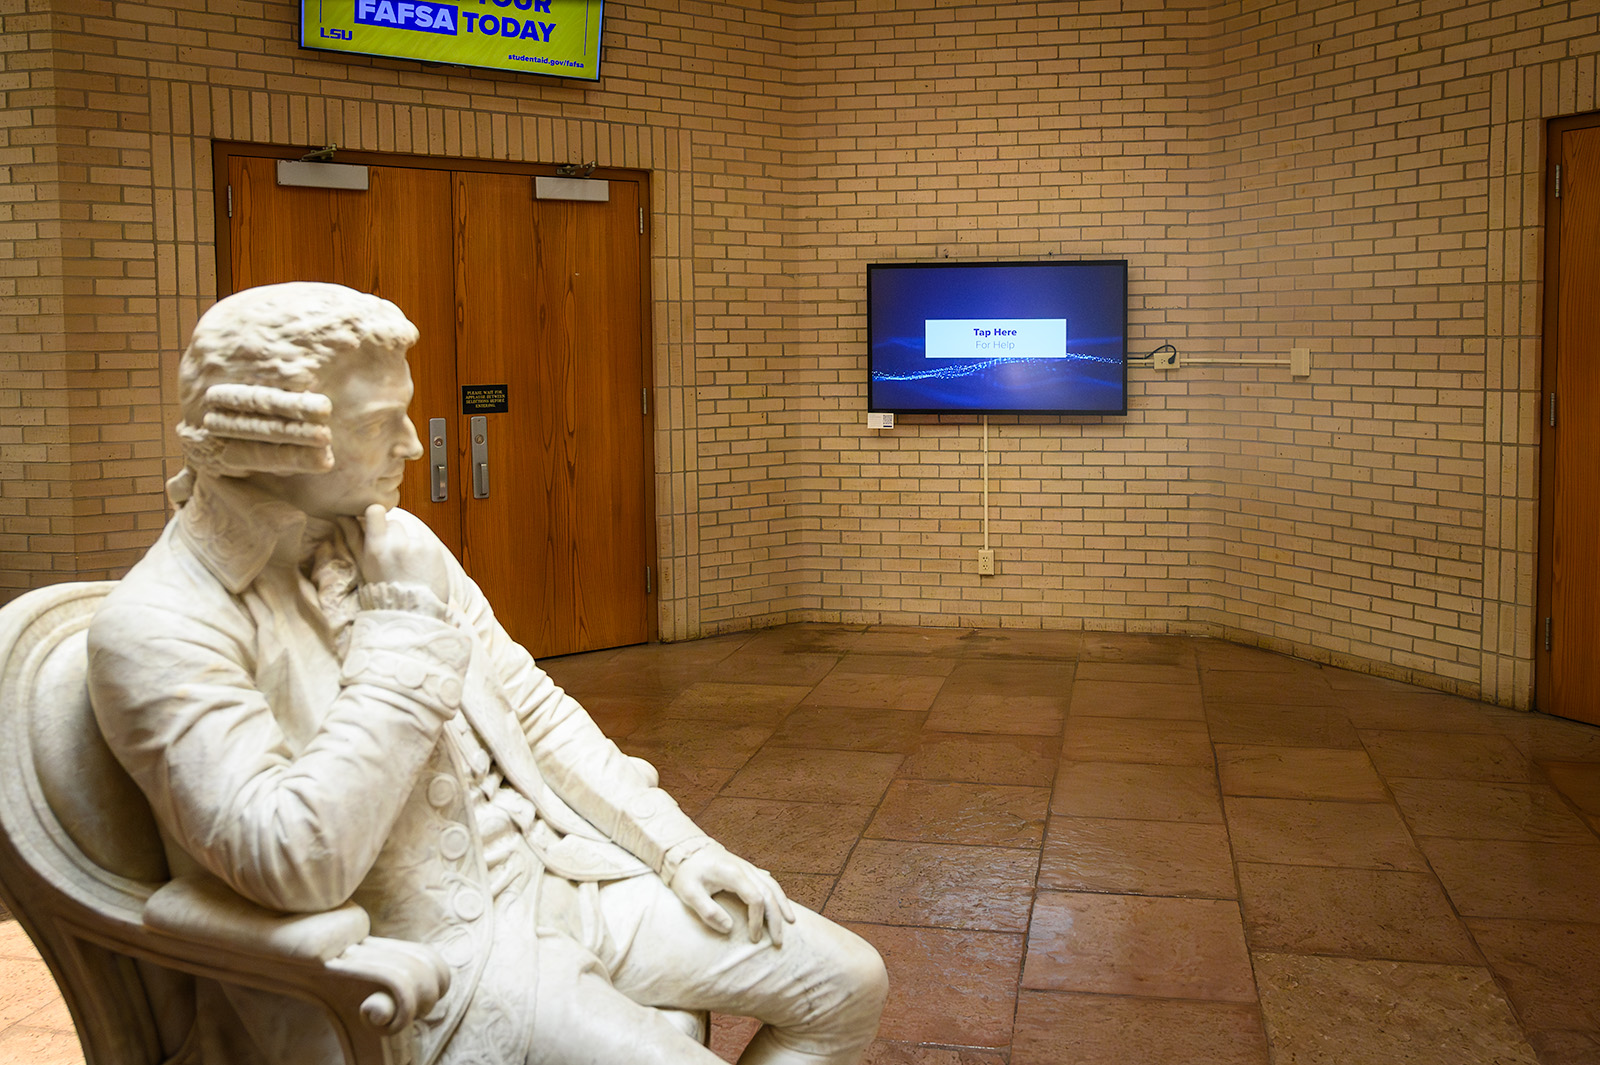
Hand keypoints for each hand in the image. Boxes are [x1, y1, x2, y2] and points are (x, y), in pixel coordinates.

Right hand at [354, 504, 448, 602]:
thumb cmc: (383, 589)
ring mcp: (417, 546)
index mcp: (376, 547)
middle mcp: (397, 544)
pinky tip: (420, 568)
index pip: (375, 511)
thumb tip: (343, 516)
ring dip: (410, 544)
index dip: (376, 516)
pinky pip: (426, 541)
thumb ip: (354, 538)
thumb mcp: (364, 565)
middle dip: (394, 535)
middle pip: (394, 523)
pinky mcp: (434, 550)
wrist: (411, 611)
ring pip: (411, 533)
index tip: (377, 526)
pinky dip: (424, 552)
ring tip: (408, 566)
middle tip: (394, 557)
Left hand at [670, 843, 795, 945]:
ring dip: (782, 904)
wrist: (684, 848)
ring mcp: (747, 867)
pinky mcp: (745, 868)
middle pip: (769, 894)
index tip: (754, 938)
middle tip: (778, 941)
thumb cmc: (686, 872)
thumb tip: (729, 928)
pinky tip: (781, 903)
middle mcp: (745, 869)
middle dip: (776, 919)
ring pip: (772, 885)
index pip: (755, 899)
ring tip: (791, 922)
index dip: (757, 921)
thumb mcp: (689, 893)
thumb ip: (708, 912)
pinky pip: (768, 881)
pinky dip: (777, 894)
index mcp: (732, 874)